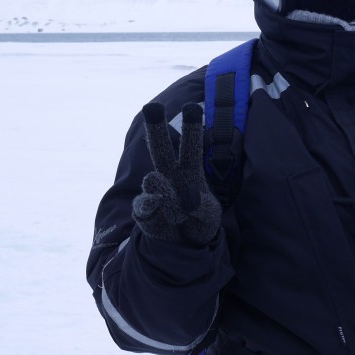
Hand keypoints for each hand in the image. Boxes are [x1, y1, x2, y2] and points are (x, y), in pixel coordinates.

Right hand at [132, 102, 220, 245]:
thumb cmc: (201, 223)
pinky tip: (158, 211)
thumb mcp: (210, 217)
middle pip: (160, 148)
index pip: (190, 144)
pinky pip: (144, 205)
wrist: (183, 248)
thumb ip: (198, 207)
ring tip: (180, 213)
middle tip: (152, 107)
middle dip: (155, 128)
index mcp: (189, 170)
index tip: (192, 107)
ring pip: (153, 179)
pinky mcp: (143, 211)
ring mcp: (153, 192)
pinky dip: (152, 208)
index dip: (191, 127)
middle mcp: (169, 176)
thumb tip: (169, 197)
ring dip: (168, 194)